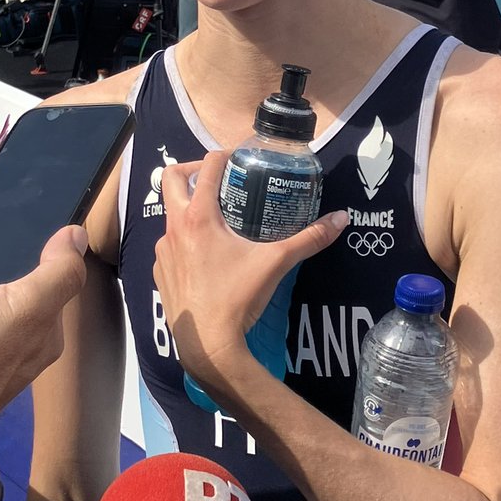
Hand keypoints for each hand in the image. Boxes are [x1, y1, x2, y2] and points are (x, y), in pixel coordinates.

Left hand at [153, 153, 346, 385]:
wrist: (208, 346)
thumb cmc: (238, 298)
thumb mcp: (276, 263)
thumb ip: (309, 239)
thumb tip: (340, 219)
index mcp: (199, 216)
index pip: (206, 167)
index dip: (223, 155)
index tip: (239, 158)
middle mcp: (174, 227)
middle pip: (172, 178)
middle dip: (193, 170)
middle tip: (219, 179)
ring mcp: (162, 251)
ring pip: (171, 214)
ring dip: (190, 208)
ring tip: (219, 219)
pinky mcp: (160, 272)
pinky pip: (169, 245)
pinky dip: (185, 240)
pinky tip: (207, 256)